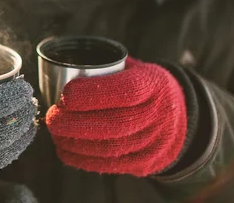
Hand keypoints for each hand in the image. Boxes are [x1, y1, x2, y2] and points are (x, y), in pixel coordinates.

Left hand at [45, 57, 186, 176]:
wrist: (181, 118)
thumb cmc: (144, 87)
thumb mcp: (134, 68)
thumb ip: (105, 68)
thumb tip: (59, 69)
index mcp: (154, 85)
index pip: (126, 91)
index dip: (93, 94)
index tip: (65, 94)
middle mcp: (158, 115)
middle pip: (115, 124)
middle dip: (76, 123)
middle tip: (52, 117)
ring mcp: (154, 143)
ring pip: (110, 147)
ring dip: (75, 143)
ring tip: (55, 133)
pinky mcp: (145, 163)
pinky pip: (111, 165)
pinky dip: (82, 159)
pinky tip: (64, 149)